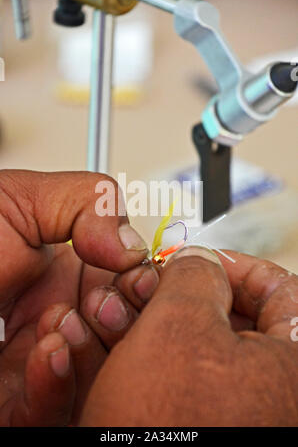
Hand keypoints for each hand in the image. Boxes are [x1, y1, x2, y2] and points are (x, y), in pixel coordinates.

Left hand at [0, 170, 149, 425]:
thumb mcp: (23, 196)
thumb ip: (90, 202)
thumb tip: (132, 245)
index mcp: (72, 273)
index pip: (131, 286)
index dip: (144, 283)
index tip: (139, 275)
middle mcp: (63, 316)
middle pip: (122, 334)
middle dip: (124, 320)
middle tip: (107, 300)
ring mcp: (40, 359)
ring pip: (94, 374)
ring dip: (91, 351)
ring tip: (66, 320)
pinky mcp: (14, 396)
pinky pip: (50, 406)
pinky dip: (57, 381)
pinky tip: (49, 347)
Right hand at [81, 247, 297, 426]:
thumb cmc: (171, 426)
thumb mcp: (180, 325)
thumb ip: (195, 274)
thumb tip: (200, 259)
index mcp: (297, 364)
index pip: (278, 289)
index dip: (230, 263)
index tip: (195, 257)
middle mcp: (278, 395)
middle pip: (232, 322)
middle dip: (177, 296)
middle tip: (142, 286)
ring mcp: (243, 417)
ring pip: (198, 354)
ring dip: (151, 326)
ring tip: (110, 313)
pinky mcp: (208, 429)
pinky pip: (181, 386)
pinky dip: (148, 363)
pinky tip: (110, 350)